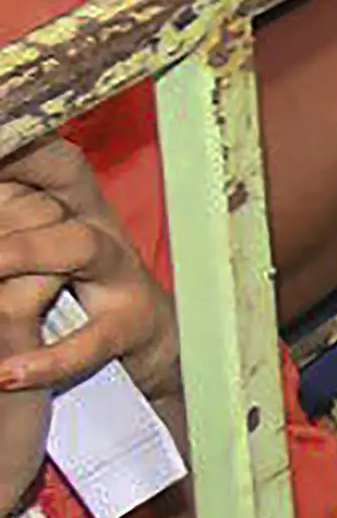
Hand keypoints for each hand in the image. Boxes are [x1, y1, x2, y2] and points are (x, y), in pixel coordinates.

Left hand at [0, 141, 176, 416]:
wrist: (143, 342)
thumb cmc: (71, 288)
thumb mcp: (38, 243)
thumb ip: (11, 217)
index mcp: (72, 202)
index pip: (48, 157)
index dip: (21, 151)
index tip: (2, 145)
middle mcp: (98, 227)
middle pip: (45, 200)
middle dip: (1, 218)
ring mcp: (121, 275)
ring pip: (76, 245)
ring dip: (19, 253)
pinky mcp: (132, 326)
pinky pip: (92, 339)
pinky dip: (47, 359)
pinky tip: (7, 372)